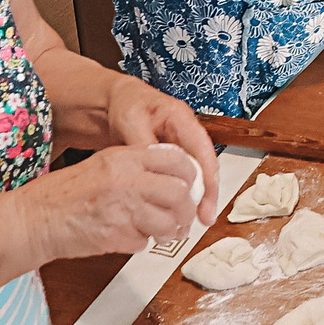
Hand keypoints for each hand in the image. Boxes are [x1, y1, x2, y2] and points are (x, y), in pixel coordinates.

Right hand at [22, 143, 212, 263]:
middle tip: (182, 218)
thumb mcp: (101, 164)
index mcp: (124, 158)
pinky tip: (127, 236)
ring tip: (163, 232)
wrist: (34, 220)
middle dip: (186, 210)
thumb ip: (134, 166)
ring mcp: (123, 210)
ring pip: (168, 222)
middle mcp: (127, 180)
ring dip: (169, 231)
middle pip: (179, 194)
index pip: (176, 159)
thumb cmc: (62, 194)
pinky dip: (141, 242)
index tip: (190, 186)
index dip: (190, 175)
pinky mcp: (117, 236)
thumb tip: (169, 175)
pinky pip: (144, 241)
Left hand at [101, 78, 220, 226]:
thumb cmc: (125, 106)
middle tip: (203, 219)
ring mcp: (182, 144)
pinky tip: (175, 210)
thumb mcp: (130, 121)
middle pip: (206, 165)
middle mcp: (188, 132)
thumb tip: (154, 168)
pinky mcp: (173, 156)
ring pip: (196, 173)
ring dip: (195, 197)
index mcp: (182, 118)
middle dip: (207, 194)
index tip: (206, 204)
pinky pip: (183, 176)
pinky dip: (181, 193)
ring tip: (190, 221)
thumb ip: (143, 143)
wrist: (114, 102)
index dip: (209, 179)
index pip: (204, 151)